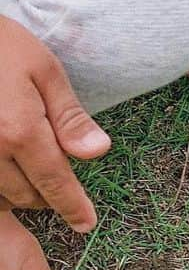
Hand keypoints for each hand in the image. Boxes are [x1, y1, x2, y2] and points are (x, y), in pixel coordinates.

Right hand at [0, 17, 110, 232]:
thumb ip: (70, 117)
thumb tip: (98, 152)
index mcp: (20, 130)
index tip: (86, 224)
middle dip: (49, 194)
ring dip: (20, 191)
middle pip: (27, 195)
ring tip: (30, 166)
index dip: (73, 207)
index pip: (55, 182)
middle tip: (59, 175)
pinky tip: (7, 162)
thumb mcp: (45, 71)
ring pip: (0, 196)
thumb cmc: (2, 46)